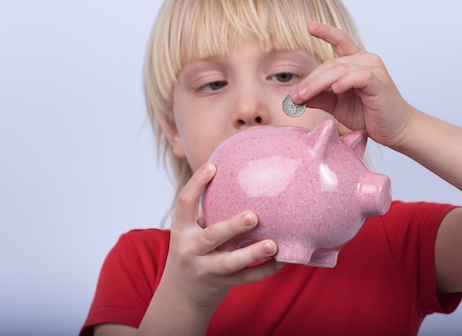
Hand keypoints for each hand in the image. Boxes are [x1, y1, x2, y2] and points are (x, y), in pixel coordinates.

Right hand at [165, 162, 281, 311]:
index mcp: (182, 230)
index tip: (212, 166)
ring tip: (273, 244)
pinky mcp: (221, 284)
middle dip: (232, 227)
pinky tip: (280, 260)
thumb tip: (238, 177)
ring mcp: (205, 270)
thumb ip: (208, 212)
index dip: (196, 184)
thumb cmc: (194, 251)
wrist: (181, 295)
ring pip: (229, 262)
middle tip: (253, 216)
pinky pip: (245, 278)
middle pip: (211, 237)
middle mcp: (190, 250)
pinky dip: (263, 270)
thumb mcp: (192, 231)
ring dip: (252, 253)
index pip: (184, 203)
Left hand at [290, 22, 413, 147]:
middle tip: (294, 96)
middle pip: (331, 64)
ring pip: (340, 69)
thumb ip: (319, 96)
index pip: (340, 41)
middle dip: (310, 80)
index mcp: (356, 62)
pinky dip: (344, 82)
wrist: (395, 130)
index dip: (326, 32)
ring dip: (318, 83)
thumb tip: (295, 96)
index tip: (310, 25)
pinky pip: (359, 77)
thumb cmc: (368, 115)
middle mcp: (366, 60)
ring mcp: (374, 70)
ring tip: (303, 96)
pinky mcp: (379, 83)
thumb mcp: (336, 105)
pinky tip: (335, 89)